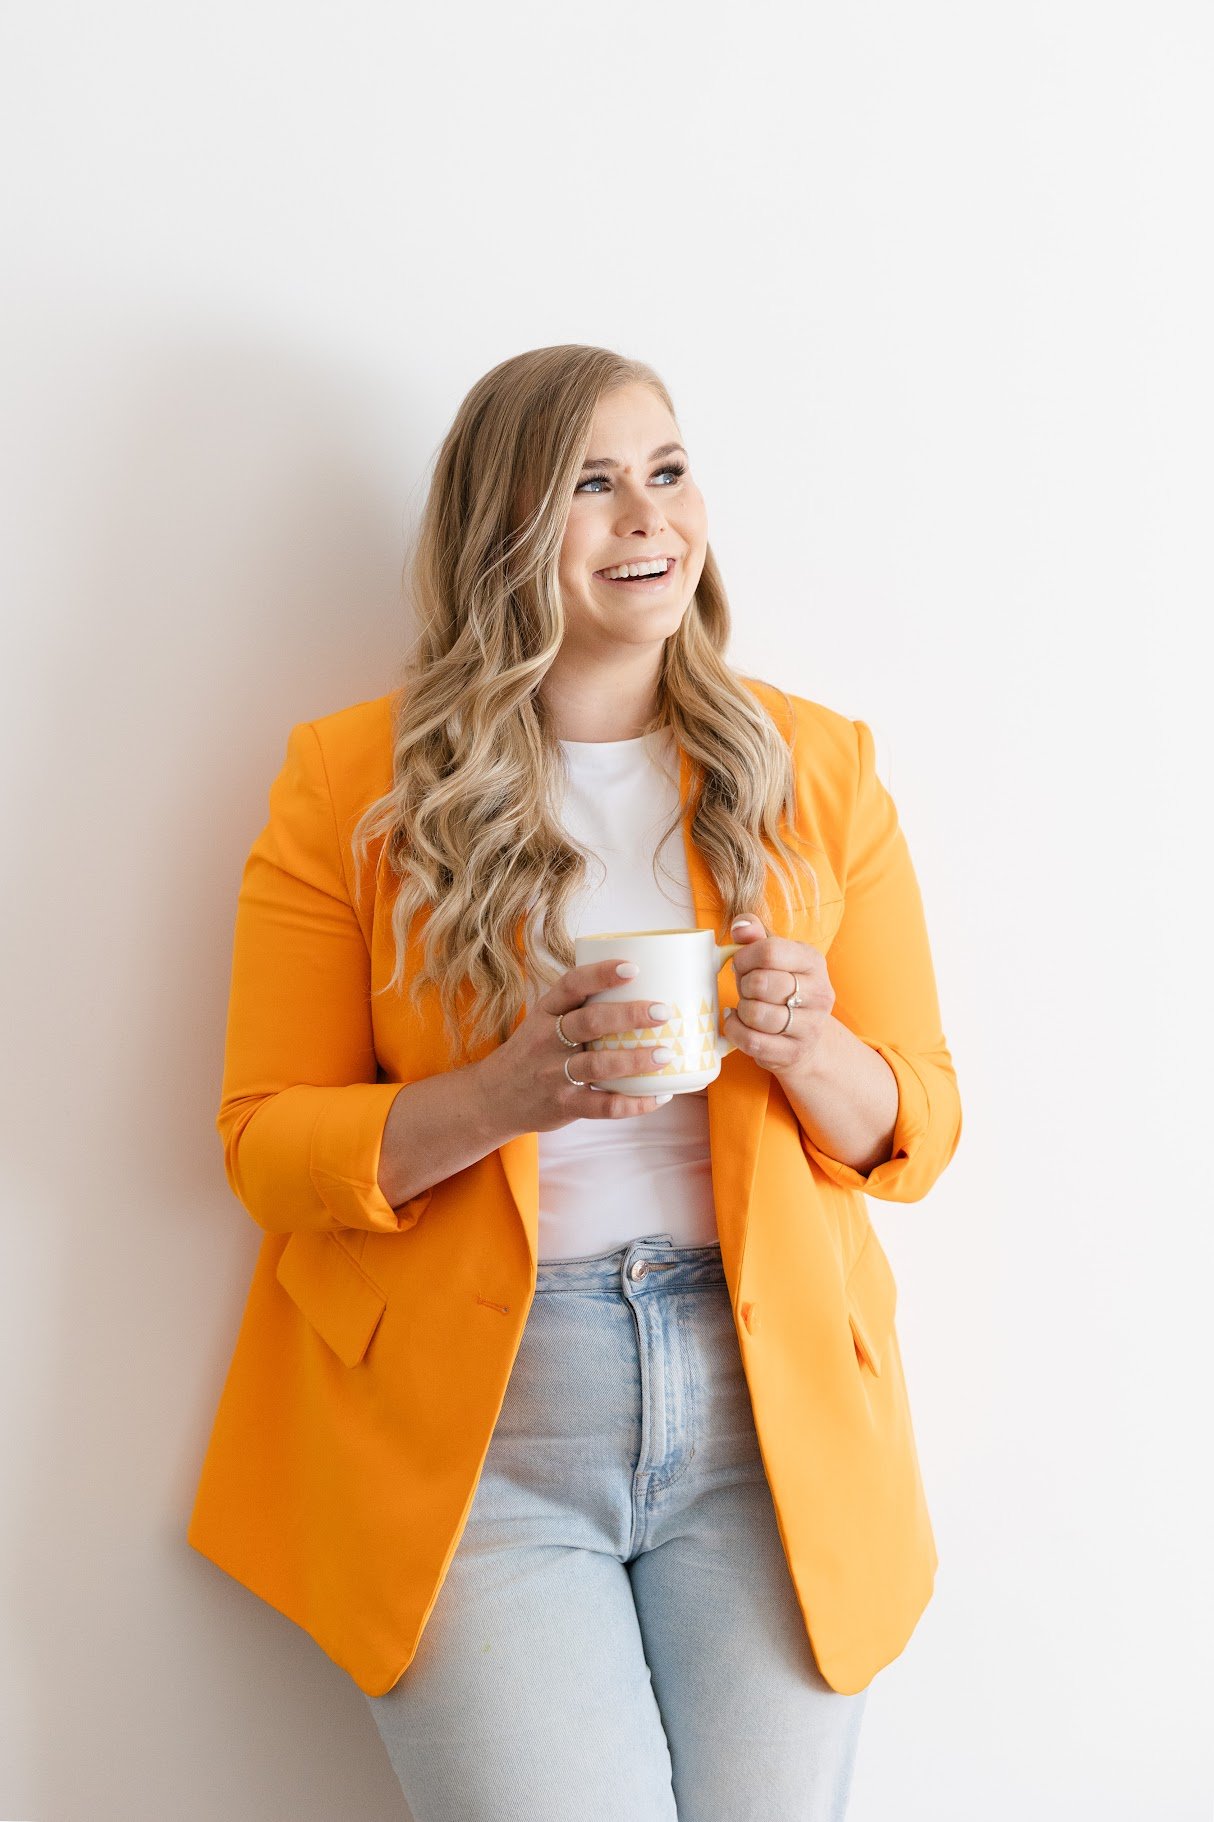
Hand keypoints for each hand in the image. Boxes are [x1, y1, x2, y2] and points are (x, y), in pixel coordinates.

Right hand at [481, 958, 675, 1134]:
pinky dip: (634, 1103)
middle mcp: (548, 1041)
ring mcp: (554, 1075)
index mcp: (545, 1012)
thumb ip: (580, 1007)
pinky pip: (603, 1106)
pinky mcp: (564, 1106)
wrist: (494, 1098)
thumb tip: (643, 987)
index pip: (571, 985)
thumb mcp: (543, 1021)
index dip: (601, 974)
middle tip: (662, 1012)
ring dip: (635, 1059)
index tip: (632, 968)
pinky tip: (659, 1096)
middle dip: (629, 1015)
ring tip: (666, 1054)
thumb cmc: (532, 1053)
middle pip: (590, 1022)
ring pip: (598, 1065)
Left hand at [724, 917, 834, 1080]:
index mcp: (813, 961)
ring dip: (742, 1009)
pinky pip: (751, 1041)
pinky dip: (736, 1031)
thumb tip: (741, 925)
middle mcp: (819, 993)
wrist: (804, 1035)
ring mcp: (810, 1026)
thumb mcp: (771, 957)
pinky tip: (740, 1023)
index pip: (770, 951)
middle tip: (747, 989)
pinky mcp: (794, 1052)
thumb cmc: (779, 988)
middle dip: (743, 985)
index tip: (742, 964)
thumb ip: (754, 935)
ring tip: (747, 1007)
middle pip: (761, 983)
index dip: (745, 957)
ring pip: (756, 1013)